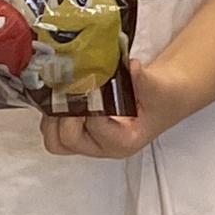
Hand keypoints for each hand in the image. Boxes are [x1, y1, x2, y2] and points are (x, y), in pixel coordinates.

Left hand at [43, 59, 181, 157]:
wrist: (163, 97)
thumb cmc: (162, 98)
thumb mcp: (158, 88)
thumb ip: (143, 80)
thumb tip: (131, 68)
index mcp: (123, 141)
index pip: (95, 127)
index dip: (90, 105)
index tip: (93, 85)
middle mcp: (102, 146)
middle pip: (68, 139)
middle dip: (66, 111)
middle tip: (73, 88)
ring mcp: (88, 141)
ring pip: (55, 139)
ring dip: (54, 115)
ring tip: (65, 91)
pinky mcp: (78, 132)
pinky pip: (53, 130)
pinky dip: (51, 113)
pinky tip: (62, 93)